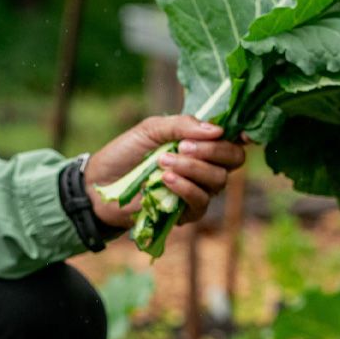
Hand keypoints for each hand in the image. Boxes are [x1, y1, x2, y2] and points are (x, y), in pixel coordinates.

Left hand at [84, 115, 245, 230]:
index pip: (233, 140)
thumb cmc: (125, 153)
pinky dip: (185, 187)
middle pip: (233, 160)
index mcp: (201, 144)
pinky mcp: (186, 213)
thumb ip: (182, 125)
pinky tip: (165, 179)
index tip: (235, 133)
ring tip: (163, 162)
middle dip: (212, 151)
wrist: (100, 184)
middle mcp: (205, 167)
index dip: (240, 136)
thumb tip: (217, 130)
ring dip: (193, 168)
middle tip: (183, 146)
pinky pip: (200, 201)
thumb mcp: (151, 129)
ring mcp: (198, 191)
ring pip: (218, 180)